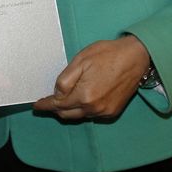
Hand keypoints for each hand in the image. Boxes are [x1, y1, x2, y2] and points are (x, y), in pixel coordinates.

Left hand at [33, 36, 150, 120]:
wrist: (135, 57)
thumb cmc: (107, 55)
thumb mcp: (80, 61)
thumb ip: (65, 80)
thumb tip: (57, 93)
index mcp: (84, 96)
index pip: (58, 105)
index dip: (45, 105)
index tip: (36, 106)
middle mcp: (94, 109)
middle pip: (67, 114)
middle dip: (55, 108)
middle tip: (47, 101)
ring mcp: (105, 112)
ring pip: (79, 115)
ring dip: (69, 109)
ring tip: (62, 98)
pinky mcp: (113, 111)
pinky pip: (92, 115)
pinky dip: (83, 109)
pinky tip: (81, 98)